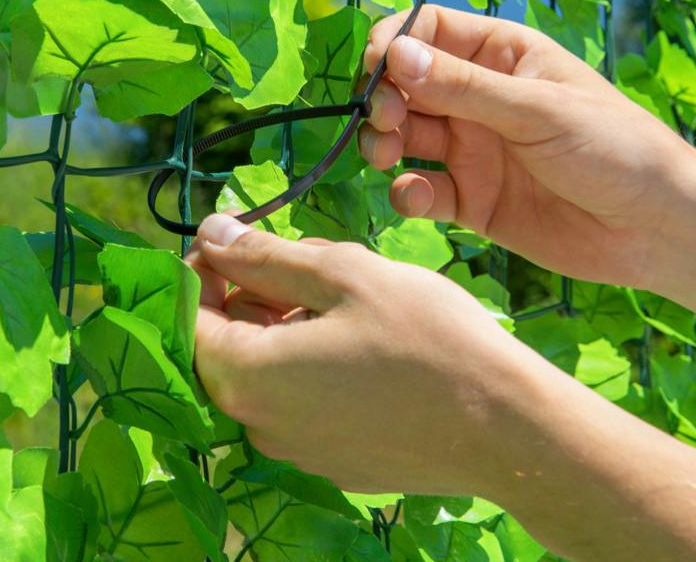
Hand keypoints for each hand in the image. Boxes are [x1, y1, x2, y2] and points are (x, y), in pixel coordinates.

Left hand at [188, 213, 518, 495]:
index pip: (191, 316)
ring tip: (352, 295)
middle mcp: (260, 425)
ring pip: (273, 369)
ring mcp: (299, 451)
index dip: (208, 268)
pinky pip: (305, 400)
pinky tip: (370, 341)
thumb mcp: (343, 274)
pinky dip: (317, 361)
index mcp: (247, 377)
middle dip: (259, 291)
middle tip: (314, 258)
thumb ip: (266, 255)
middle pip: (232, 343)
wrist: (504, 426)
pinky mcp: (336, 462)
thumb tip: (207, 233)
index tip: (242, 235)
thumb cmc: (425, 336)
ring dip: (293, 324)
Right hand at [360, 4, 695, 289]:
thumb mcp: (537, 108)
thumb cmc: (612, 146)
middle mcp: (478, 99)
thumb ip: (464, 87)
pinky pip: (422, 191)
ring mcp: (472, 150)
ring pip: (404, 137)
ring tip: (386, 155)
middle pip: (405, 85)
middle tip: (386, 118)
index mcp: (500, 56)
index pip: (428, 30)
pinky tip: (419, 197)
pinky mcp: (470, 200)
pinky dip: (408, 193)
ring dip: (384, 143)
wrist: (653, 228)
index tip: (375, 69)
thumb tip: (394, 54)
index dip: (393, 43)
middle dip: (384, 98)